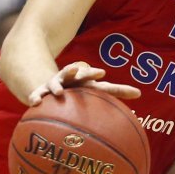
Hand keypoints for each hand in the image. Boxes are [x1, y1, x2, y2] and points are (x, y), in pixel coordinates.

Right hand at [26, 61, 140, 105]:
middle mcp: (68, 78)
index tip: (101, 73)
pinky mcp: (41, 92)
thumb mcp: (96, 89)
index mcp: (82, 77)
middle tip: (76, 70)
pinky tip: (34, 103)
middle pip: (70, 73)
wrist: (56, 85)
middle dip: (73, 71)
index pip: (88, 73)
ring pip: (54, 84)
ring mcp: (53, 84)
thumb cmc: (81, 89)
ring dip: (56, 86)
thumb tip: (140, 94)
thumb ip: (116, 91)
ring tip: (59, 93)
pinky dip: (35, 97)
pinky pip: (37, 95)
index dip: (93, 72)